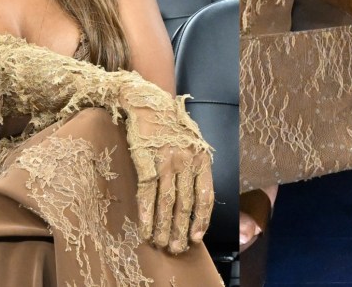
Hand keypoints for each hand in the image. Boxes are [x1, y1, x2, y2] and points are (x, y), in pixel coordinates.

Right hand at [130, 107, 213, 254]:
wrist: (150, 103)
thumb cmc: (172, 126)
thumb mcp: (193, 143)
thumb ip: (197, 167)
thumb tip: (197, 199)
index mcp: (201, 159)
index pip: (205, 197)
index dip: (201, 220)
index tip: (196, 237)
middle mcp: (186, 162)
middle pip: (186, 204)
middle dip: (181, 230)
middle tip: (177, 248)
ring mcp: (166, 162)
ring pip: (166, 203)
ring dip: (163, 227)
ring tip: (161, 243)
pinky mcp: (146, 161)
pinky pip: (147, 193)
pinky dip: (146, 213)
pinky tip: (145, 227)